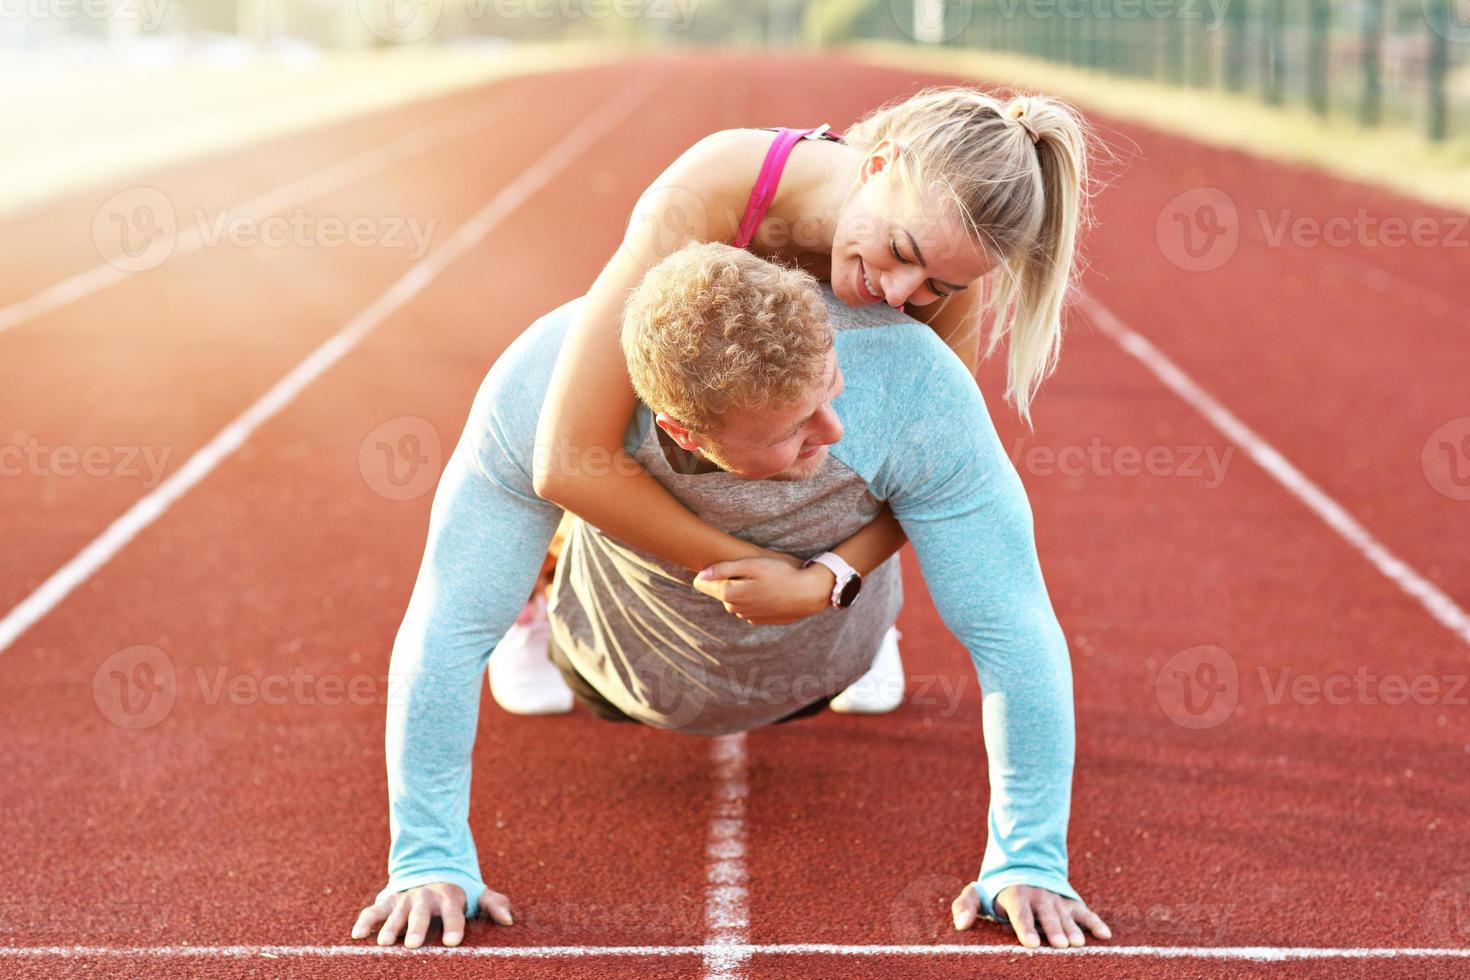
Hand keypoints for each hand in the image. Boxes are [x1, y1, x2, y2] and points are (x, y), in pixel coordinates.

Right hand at [352, 882, 513, 947]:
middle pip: (421, 912)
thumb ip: (494, 904)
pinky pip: (374, 910)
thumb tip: (509, 921)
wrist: (430, 866)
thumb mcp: (478, 894)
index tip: (452, 942)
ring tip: (385, 943)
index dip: (453, 925)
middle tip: (413, 945)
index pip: (453, 911)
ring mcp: (405, 897)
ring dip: (390, 926)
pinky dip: (365, 920)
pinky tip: (357, 936)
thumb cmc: (458, 891)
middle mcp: (426, 895)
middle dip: (416, 927)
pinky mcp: (388, 900)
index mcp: (450, 895)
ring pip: (396, 911)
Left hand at [692, 557, 834, 624]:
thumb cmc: (781, 574)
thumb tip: (700, 574)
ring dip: (741, 591)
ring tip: (757, 579)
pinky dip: (753, 600)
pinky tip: (766, 590)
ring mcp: (749, 616)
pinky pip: (749, 608)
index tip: (710, 567)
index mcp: (731, 594)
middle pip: (722, 593)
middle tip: (742, 568)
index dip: (707, 574)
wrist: (808, 594)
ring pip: (736, 601)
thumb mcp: (752, 565)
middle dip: (727, 582)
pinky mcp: (761, 620)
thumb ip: (724, 569)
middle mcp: (736, 609)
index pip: (705, 585)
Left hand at [951, 883, 1110, 948]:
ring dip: (1072, 928)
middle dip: (1053, 929)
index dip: (1025, 927)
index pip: (1020, 912)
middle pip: (1046, 914)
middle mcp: (1038, 896)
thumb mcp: (979, 893)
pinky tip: (1105, 936)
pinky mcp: (1070, 902)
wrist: (1023, 866)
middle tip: (1060, 945)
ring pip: (1065, 914)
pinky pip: (1084, 912)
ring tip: (1078, 944)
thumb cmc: (997, 891)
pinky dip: (1095, 923)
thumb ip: (966, 905)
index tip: (1030, 943)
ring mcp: (1056, 899)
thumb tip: (959, 924)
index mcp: (1015, 895)